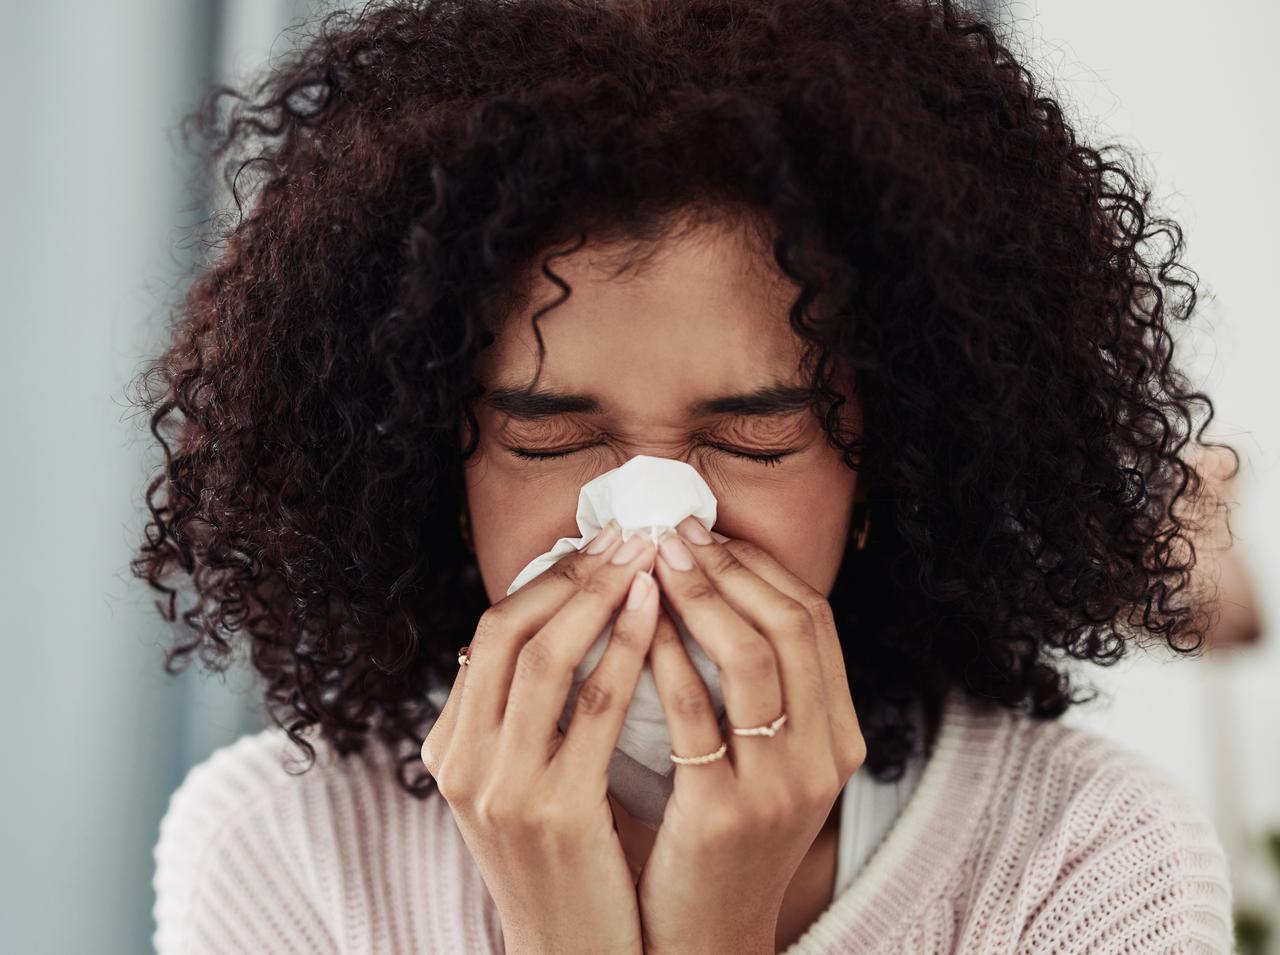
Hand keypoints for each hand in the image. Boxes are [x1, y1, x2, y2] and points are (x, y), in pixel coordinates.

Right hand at [420, 520, 658, 954]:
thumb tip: (555, 627)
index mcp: (450, 748)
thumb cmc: (562, 865)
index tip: (598, 545)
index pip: (488, 634)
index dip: (546, 580)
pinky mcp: (553, 811)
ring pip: (545, 658)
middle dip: (571, 574)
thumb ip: (523, 715)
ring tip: (646, 557)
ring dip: (600, 596)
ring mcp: (500, 788)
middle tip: (627, 534)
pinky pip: (592, 709)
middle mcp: (462, 762)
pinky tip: (656, 615)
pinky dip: (625, 650)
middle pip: (506, 631)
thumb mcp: (521, 785)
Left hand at [636, 517, 865, 954]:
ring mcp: (779, 790)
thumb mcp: (766, 761)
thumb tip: (708, 585)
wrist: (707, 937)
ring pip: (751, 660)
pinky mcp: (723, 816)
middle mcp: (824, 759)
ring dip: (698, 598)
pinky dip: (665, 660)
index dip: (759, 565)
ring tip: (650, 563)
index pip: (815, 619)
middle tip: (673, 533)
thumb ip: (757, 689)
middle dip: (729, 568)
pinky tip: (634, 630)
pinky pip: (695, 717)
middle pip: (791, 626)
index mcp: (841, 737)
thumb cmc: (722, 835)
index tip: (707, 532)